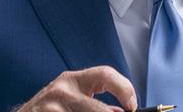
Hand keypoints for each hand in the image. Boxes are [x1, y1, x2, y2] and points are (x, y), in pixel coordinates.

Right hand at [14, 67, 135, 111]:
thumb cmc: (50, 110)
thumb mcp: (71, 100)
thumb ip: (94, 102)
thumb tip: (121, 111)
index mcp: (73, 80)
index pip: (105, 74)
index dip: (124, 89)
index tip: (132, 106)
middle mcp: (62, 89)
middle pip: (98, 108)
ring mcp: (51, 106)